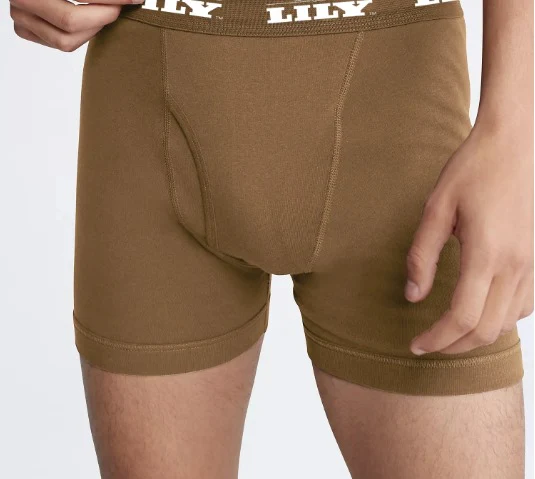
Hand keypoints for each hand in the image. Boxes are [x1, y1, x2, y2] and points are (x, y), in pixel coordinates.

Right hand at [10, 0, 143, 51]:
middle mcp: (22, 0)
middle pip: (71, 22)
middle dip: (103, 16)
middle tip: (119, 8)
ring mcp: (21, 17)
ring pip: (67, 41)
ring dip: (93, 29)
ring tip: (103, 14)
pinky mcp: (24, 30)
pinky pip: (59, 44)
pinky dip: (79, 36)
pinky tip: (86, 22)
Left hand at [406, 124, 533, 354]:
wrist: (519, 141)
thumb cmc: (473, 169)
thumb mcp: (436, 208)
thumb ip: (422, 255)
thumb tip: (413, 296)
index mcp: (487, 253)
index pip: (462, 318)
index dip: (437, 339)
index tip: (416, 345)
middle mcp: (517, 265)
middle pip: (487, 329)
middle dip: (455, 345)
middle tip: (428, 345)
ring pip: (508, 321)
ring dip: (477, 334)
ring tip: (449, 331)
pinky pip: (525, 304)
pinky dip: (501, 318)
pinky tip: (481, 310)